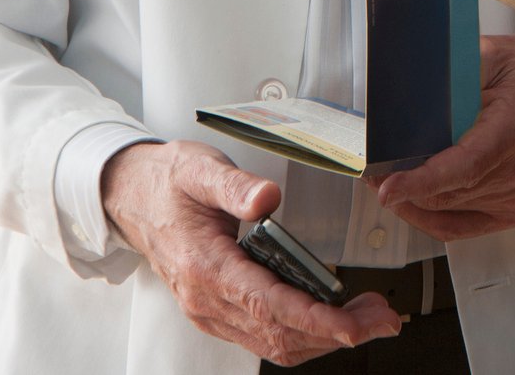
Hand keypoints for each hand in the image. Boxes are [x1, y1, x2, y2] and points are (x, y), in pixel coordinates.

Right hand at [101, 141, 401, 362]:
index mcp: (206, 267)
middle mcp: (207, 300)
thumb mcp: (199, 169)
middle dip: (337, 332)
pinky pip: (264, 337)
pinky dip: (303, 334)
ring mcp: (211, 311)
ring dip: (325, 338)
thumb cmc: (167, 183)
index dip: (316, 320)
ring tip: (368, 318)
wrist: (132, 196)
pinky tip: (332, 318)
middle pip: (280, 335)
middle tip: (382, 318)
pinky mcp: (218, 311)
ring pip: (275, 344)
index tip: (352, 324)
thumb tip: (266, 198)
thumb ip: (235, 185)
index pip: (268, 306)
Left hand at [373, 34, 514, 238]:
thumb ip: (456, 69)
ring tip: (387, 178)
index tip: (388, 186)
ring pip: (450, 209)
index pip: (466, 165)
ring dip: (413, 199)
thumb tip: (411, 84)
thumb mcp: (498, 53)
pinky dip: (433, 216)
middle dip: (402, 184)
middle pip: (449, 191)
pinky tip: (413, 201)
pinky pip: (463, 225)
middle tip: (369, 169)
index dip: (423, 180)